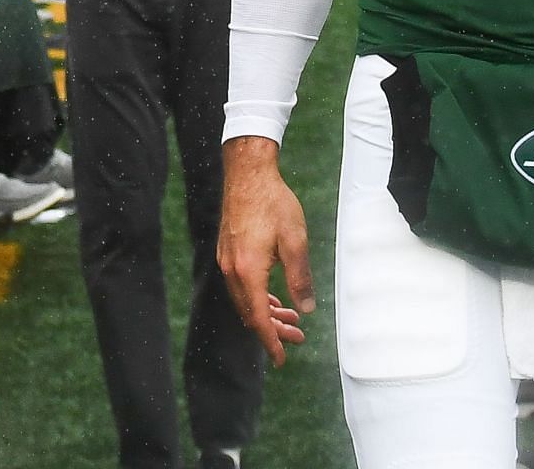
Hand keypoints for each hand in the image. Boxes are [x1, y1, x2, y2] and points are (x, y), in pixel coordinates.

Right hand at [217, 136, 314, 367]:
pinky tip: (273, 296)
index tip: (281, 359)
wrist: (247, 173)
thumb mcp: (295, 241)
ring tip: (290, 318)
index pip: (259, 318)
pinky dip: (258, 297)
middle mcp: (232, 270)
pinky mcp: (228, 251)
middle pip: (250, 313)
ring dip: (266, 313)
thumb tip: (307, 308)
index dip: (271, 341)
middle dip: (273, 330)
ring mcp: (227, 260)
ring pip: (245, 300)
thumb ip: (300, 278)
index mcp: (248, 271)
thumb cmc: (272, 202)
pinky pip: (241, 286)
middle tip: (297, 338)